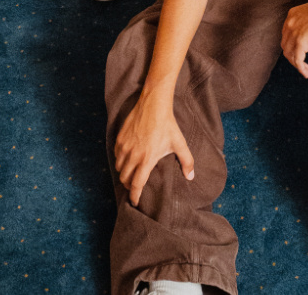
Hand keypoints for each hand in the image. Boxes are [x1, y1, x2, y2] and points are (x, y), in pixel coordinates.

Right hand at [114, 89, 194, 206]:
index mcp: (147, 159)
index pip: (136, 185)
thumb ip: (187, 161)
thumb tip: (191, 176)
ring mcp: (125, 146)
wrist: (153, 104)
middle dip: (129, 186)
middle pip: (125, 179)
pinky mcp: (120, 138)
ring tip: (131, 173)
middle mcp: (133, 155)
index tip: (134, 202)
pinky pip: (116, 155)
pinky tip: (127, 159)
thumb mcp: (179, 143)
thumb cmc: (168, 125)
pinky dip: (120, 161)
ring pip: (119, 168)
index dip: (134, 196)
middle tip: (134, 186)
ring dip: (124, 173)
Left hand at [281, 1, 307, 78]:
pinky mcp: (301, 41)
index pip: (286, 35)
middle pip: (285, 46)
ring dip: (296, 64)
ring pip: (289, 55)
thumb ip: (305, 23)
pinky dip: (300, 68)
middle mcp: (289, 24)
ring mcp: (294, 33)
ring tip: (305, 70)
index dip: (291, 46)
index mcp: (291, 16)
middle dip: (292, 56)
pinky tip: (306, 73)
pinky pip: (297, 59)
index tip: (299, 52)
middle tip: (301, 63)